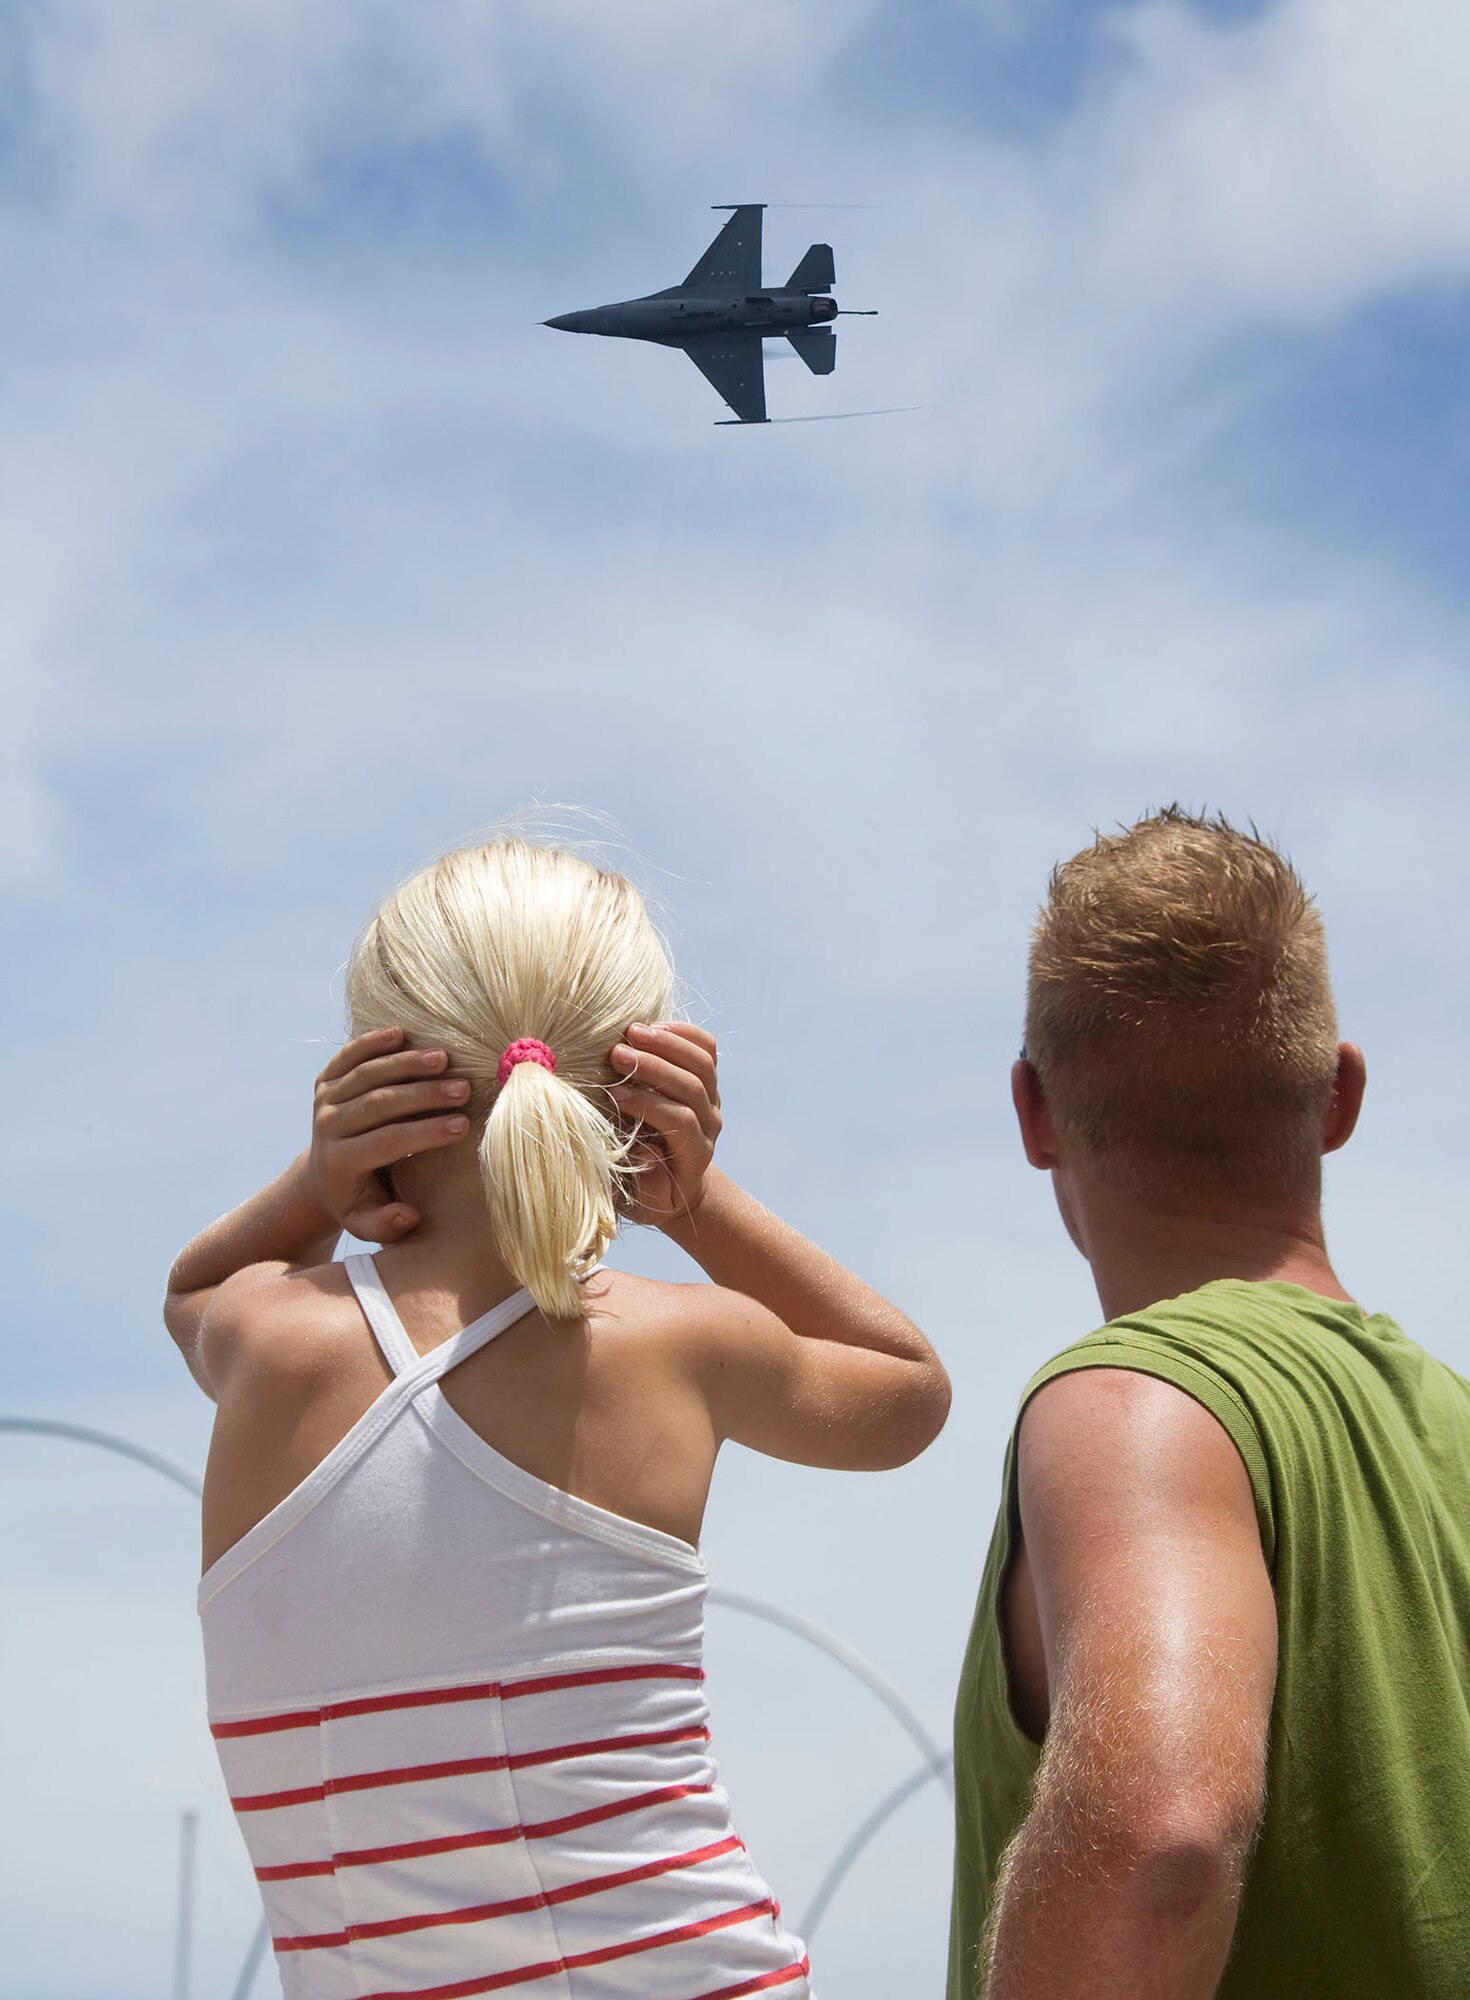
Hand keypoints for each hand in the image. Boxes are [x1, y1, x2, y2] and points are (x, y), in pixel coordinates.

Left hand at [309, 1026, 471, 1240]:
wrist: (322, 1177)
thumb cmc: (360, 1202)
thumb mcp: (368, 1224)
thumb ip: (388, 1225)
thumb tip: (409, 1214)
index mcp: (340, 1162)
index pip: (386, 1141)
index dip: (424, 1132)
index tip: (462, 1125)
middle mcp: (328, 1127)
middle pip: (379, 1103)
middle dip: (424, 1095)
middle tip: (464, 1088)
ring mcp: (324, 1100)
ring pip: (367, 1074)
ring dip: (407, 1063)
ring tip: (445, 1058)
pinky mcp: (325, 1080)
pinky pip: (349, 1055)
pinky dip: (373, 1042)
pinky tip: (403, 1033)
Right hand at [609, 1023, 721, 1225]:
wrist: (674, 1184)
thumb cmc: (648, 1193)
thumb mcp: (641, 1200)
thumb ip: (644, 1181)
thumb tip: (646, 1152)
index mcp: (694, 1154)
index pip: (679, 1120)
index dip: (648, 1104)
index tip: (613, 1094)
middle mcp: (709, 1124)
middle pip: (692, 1086)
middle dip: (654, 1066)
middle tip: (616, 1053)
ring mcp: (711, 1099)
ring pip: (702, 1063)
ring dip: (667, 1042)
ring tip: (631, 1031)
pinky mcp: (706, 1080)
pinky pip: (706, 1049)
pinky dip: (683, 1032)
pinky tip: (653, 1024)